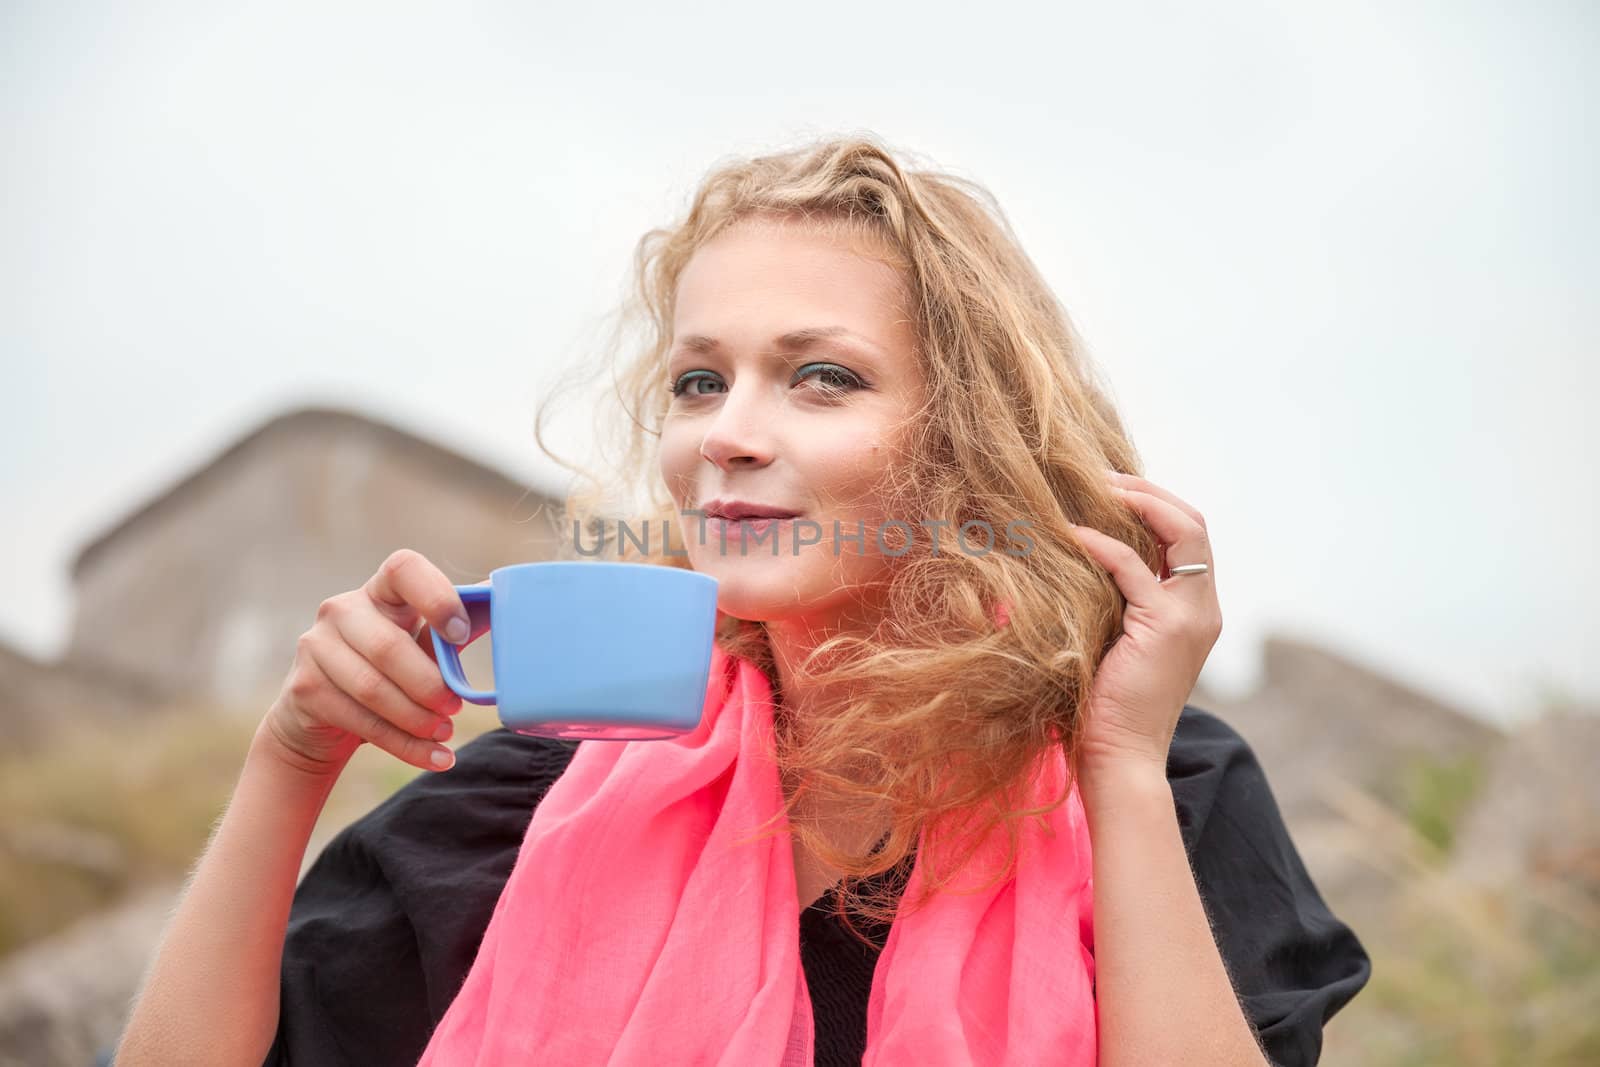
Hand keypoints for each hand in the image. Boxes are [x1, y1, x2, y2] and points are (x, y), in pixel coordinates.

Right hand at [259, 549, 491, 776]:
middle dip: (429, 684)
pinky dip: (404, 745)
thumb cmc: (388, 671)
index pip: (404, 569)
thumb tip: (500, 601)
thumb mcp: (419, 645)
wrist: (321, 717)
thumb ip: (451, 630)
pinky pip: (361, 720)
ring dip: (417, 718)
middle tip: (455, 707)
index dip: (436, 597)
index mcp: (381, 590)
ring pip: (373, 687)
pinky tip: (434, 757)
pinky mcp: (305, 688)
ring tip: (445, 732)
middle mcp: (342, 609)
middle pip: (388, 646)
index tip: (461, 633)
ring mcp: (316, 646)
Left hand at [1067, 471, 1222, 774]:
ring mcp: (1191, 617)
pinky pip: (1132, 566)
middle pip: (1193, 523)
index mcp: (1196, 611)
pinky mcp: (1165, 627)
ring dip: (1134, 501)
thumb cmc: (1105, 706)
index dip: (1155, 504)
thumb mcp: (1115, 640)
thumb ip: (1114, 601)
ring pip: (1180, 531)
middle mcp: (1203, 609)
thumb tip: (1075, 558)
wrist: (1120, 757)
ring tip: (1092, 487)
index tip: (1109, 487)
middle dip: (1148, 491)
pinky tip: (1070, 534)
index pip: (1189, 536)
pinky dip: (1102, 542)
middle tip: (1100, 476)